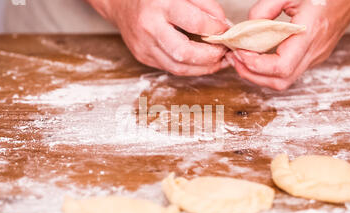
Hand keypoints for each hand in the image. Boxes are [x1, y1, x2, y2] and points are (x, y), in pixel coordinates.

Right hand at [88, 0, 228, 75]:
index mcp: (159, 4)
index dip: (215, 30)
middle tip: (224, 52)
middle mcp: (149, 27)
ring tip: (218, 62)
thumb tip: (224, 27)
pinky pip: (170, 68)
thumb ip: (205, 6)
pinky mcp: (142, 57)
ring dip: (203, 68)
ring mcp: (143, 45)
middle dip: (209, 56)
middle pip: (184, 52)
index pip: (194, 23)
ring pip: (178, 67)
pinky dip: (190, 68)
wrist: (122, 3)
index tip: (226, 31)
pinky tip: (202, 62)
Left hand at [226, 0, 349, 89]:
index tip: (240, 52)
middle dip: (252, 75)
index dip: (256, 65)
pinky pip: (288, 72)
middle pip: (280, 82)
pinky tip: (257, 56)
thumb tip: (246, 28)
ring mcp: (315, 57)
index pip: (281, 67)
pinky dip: (268, 69)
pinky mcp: (313, 57)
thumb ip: (265, 9)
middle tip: (235, 59)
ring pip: (283, 81)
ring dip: (258, 75)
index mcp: (310, 34)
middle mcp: (314, 51)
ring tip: (242, 59)